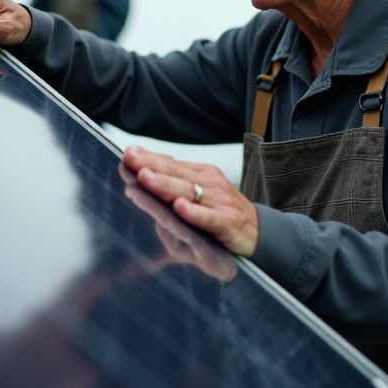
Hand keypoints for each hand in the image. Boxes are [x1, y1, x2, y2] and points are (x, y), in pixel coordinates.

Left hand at [119, 163, 237, 281]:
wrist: (259, 235)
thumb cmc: (222, 217)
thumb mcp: (196, 202)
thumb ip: (170, 196)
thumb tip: (137, 191)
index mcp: (200, 175)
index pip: (171, 163)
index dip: (149, 157)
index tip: (127, 152)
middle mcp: (209, 184)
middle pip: (175, 172)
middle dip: (151, 164)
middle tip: (130, 158)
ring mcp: (219, 202)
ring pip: (188, 191)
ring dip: (165, 185)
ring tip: (145, 178)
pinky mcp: (227, 222)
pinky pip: (209, 217)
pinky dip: (194, 213)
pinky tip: (180, 208)